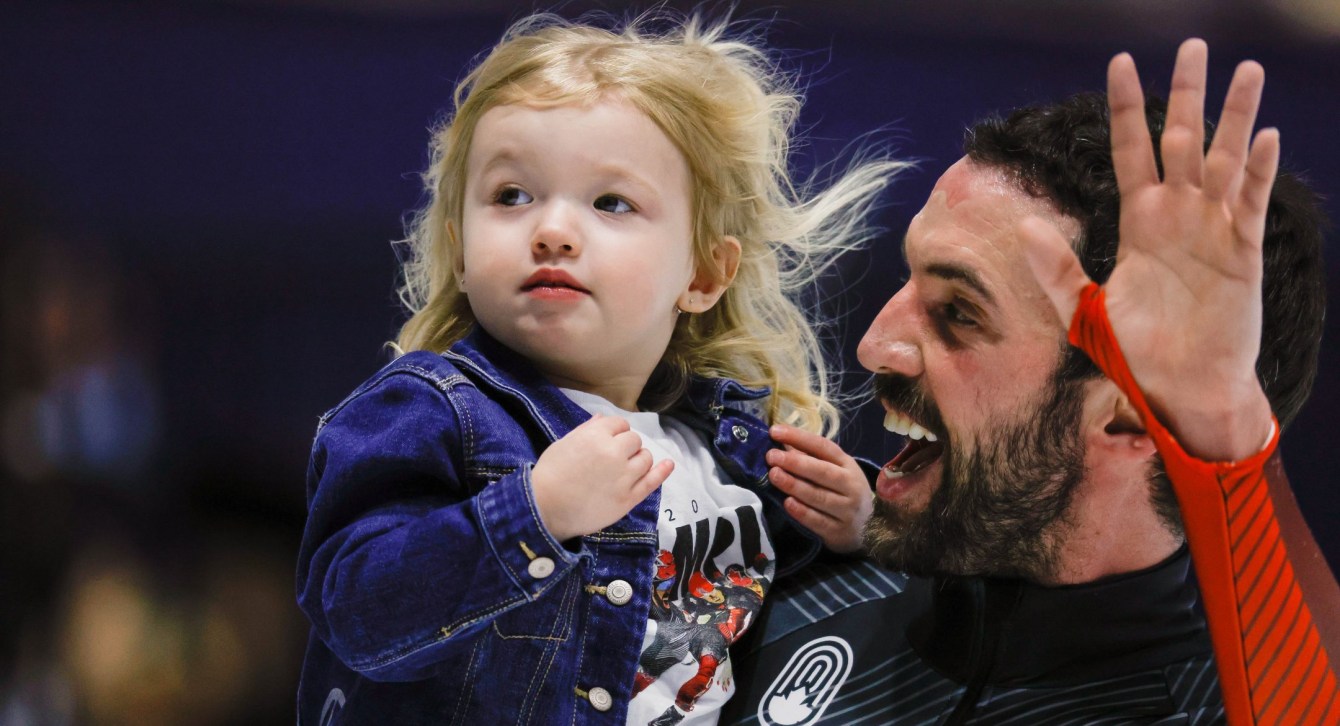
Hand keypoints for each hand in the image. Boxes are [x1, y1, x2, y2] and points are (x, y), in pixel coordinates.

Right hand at [532, 414, 672, 540]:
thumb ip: (586, 430)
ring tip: (624, 469)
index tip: (607, 442)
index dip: (614, 432)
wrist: (544, 510)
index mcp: (595, 435)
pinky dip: (662, 471)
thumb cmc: (549, 475)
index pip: (619, 424)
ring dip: (638, 459)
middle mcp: (613, 452)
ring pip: (645, 458)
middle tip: (611, 459)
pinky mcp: (628, 498)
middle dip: (626, 446)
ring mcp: (624, 477)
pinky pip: (652, 481)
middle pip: (634, 440)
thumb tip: (603, 418)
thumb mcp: (563, 444)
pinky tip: (668, 465)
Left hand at [766, 423, 871, 552]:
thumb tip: (780, 441)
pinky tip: (787, 503)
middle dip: (795, 463)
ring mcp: (847, 510)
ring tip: (774, 475)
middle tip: (771, 456)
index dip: (799, 438)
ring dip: (795, 485)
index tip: (775, 431)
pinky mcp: (839, 531)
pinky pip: (818, 521)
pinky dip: (802, 512)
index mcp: (848, 465)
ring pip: (819, 496)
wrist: (869, 528)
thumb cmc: (843, 492)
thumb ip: (809, 457)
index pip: (824, 447)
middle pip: (823, 472)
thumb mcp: (835, 471)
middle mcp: (851, 486)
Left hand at [1020, 38, 1276, 460]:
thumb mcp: (1084, 310)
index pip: (1132, 152)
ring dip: (1237, 118)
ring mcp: (1214, 232)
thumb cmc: (1135, 352)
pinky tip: (1265, 138)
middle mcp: (1179, 218)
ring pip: (1226, 162)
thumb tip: (1023, 227)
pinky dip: (1259, 173)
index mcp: (1140, 223)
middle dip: (1186, 95)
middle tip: (1192, 45)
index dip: (1126, 109)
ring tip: (1247, 71)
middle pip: (1183, 142)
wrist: (1178, 391)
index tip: (1120, 64)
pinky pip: (1251, 206)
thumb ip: (1056, 270)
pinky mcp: (1242, 254)